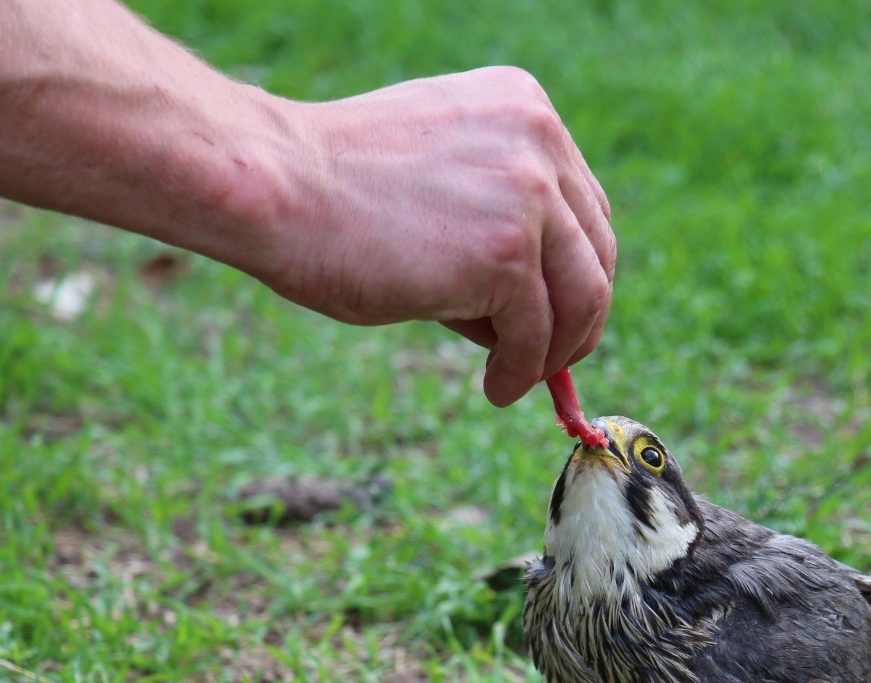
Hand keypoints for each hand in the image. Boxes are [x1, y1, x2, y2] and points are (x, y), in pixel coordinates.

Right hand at [249, 67, 616, 406]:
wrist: (273, 187)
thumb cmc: (331, 189)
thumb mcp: (436, 179)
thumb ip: (494, 218)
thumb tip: (539, 314)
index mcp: (523, 107)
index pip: (582, 205)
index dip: (576, 268)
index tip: (557, 312)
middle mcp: (539, 140)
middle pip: (597, 251)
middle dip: (579, 317)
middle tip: (552, 359)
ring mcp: (529, 195)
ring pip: (582, 297)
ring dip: (556, 352)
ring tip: (519, 380)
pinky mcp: (507, 254)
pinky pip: (536, 333)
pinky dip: (521, 371)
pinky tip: (496, 386)